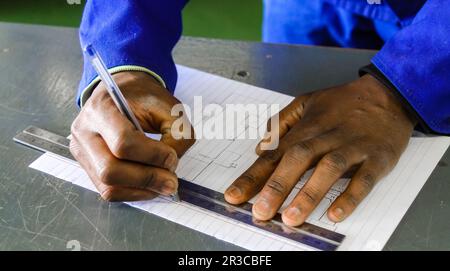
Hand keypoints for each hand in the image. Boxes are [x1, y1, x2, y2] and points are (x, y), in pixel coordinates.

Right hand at [70, 71, 194, 200]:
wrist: (123, 92)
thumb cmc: (145, 98)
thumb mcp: (169, 107)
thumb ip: (177, 135)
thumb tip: (171, 167)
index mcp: (101, 108)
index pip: (123, 142)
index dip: (152, 156)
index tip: (172, 157)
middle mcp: (84, 131)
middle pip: (110, 170)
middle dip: (147, 179)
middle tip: (171, 181)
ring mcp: (82, 151)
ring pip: (108, 186)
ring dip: (141, 190)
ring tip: (163, 183)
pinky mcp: (87, 167)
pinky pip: (108, 191)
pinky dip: (133, 192)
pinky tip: (150, 185)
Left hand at [224, 74, 415, 225]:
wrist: (388, 93)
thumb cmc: (344, 102)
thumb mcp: (307, 102)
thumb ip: (281, 122)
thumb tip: (260, 146)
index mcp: (307, 128)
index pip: (274, 155)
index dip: (253, 176)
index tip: (234, 196)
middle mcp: (326, 137)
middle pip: (297, 160)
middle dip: (276, 186)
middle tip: (261, 211)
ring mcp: (352, 147)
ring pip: (328, 169)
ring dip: (309, 193)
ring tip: (292, 217)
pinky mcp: (377, 158)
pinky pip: (363, 178)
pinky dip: (350, 196)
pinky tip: (335, 213)